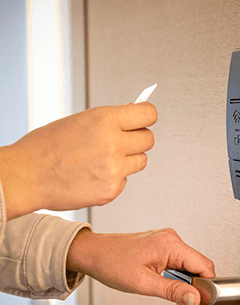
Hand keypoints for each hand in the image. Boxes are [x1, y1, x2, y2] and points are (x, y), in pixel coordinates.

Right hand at [0, 103, 156, 219]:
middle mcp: (113, 143)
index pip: (148, 114)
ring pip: (141, 161)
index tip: (143, 121)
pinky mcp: (111, 190)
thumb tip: (133, 116)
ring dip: (128, 160)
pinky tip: (93, 175)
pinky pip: (125, 180)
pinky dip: (114, 178)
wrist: (26, 177)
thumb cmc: (46, 147)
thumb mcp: (79, 121)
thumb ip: (109, 120)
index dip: (146, 117)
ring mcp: (114, 169)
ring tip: (103, 159)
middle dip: (138, 139)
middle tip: (122, 141)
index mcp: (104, 120)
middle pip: (149, 139)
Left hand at [66, 228, 214, 304]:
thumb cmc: (111, 263)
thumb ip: (172, 291)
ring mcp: (168, 242)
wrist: (93, 253)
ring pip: (191, 268)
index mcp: (170, 245)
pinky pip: (180, 264)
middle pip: (199, 268)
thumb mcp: (143, 283)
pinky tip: (170, 291)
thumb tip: (195, 298)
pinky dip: (179, 280)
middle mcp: (172, 239)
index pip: (204, 267)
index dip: (206, 290)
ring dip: (186, 288)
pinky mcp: (163, 246)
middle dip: (195, 293)